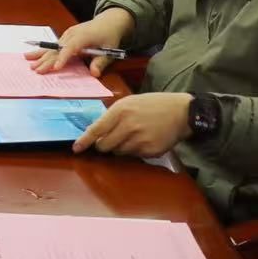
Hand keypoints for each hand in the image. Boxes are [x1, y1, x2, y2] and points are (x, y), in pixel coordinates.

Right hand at [28, 8, 135, 74]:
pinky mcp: (66, 36)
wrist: (109, 21)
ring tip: (28, 60)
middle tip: (36, 70)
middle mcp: (72, 34)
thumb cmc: (110, 36)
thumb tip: (94, 73)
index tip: (56, 68)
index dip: (63, 58)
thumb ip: (101, 62)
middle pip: (57, 49)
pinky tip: (31, 54)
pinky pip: (53, 45)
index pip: (70, 48)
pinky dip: (43, 50)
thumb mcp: (109, 50)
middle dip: (46, 60)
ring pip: (52, 46)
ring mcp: (67, 34)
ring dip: (40, 55)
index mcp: (83, 36)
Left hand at [73, 93, 191, 157]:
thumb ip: (112, 115)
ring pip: (118, 152)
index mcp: (120, 111)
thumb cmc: (152, 104)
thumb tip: (96, 132)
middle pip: (104, 146)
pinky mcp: (150, 151)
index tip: (76, 148)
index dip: (84, 141)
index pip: (96, 130)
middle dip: (103, 146)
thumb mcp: (129, 102)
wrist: (181, 112)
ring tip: (133, 136)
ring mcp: (139, 140)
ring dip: (120, 148)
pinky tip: (144, 140)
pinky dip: (134, 151)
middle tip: (109, 140)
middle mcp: (128, 126)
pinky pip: (134, 156)